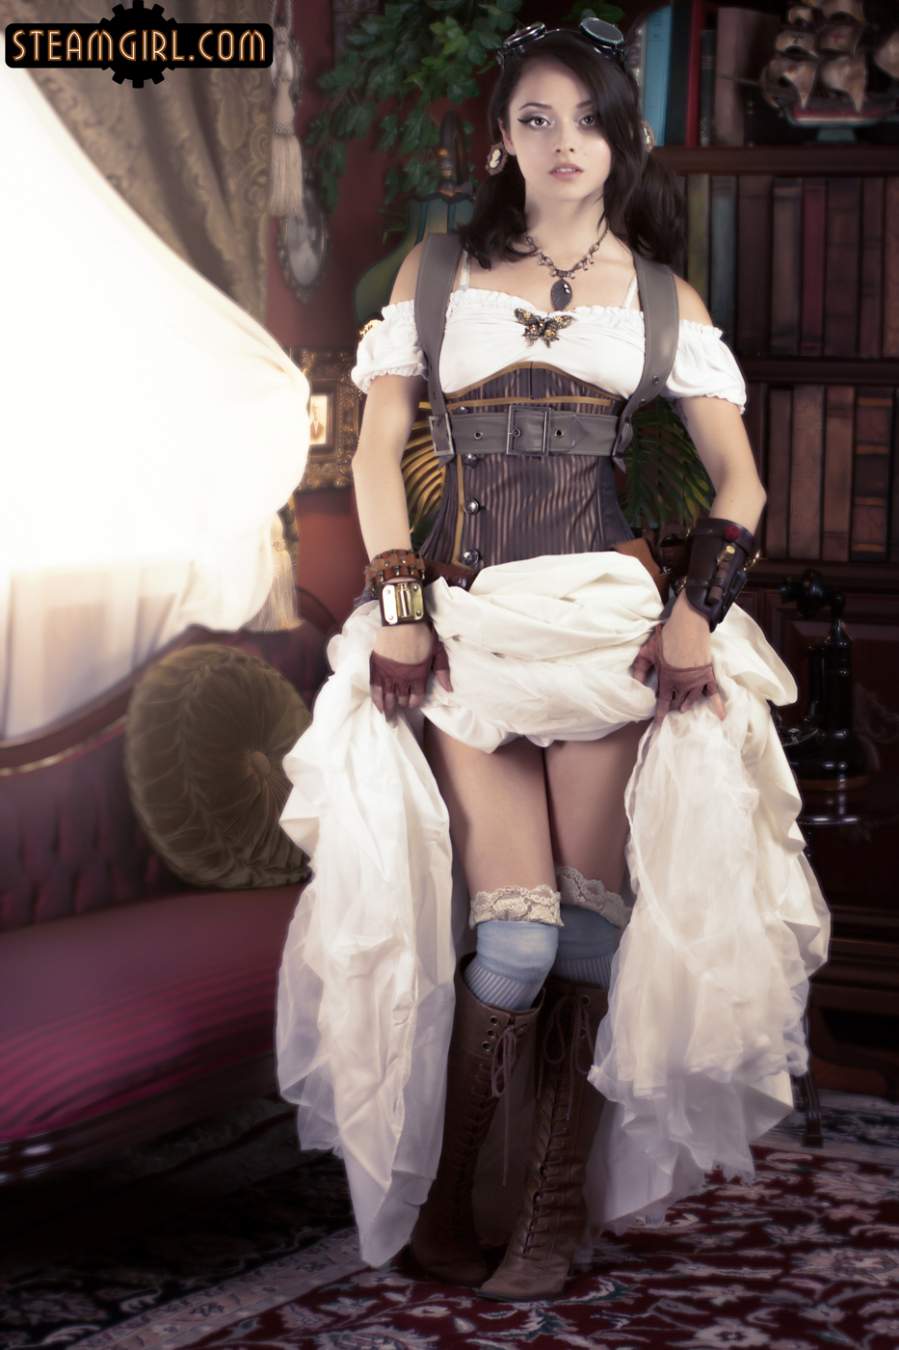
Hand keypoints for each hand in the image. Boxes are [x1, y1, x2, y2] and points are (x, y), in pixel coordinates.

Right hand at [370, 622, 451, 719]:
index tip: (413, 703)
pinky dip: (377, 700)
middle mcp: (403, 680)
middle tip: (400, 708)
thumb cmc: (422, 635)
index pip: (417, 697)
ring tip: (388, 715)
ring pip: (388, 697)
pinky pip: (375, 689)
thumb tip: (449, 689)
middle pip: (402, 699)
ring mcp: (388, 675)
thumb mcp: (438, 652)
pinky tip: (378, 707)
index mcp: (419, 676)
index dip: (415, 702)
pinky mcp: (377, 669)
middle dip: (402, 704)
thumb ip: (443, 671)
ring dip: (389, 708)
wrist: (403, 622)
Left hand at [632, 596, 724, 722]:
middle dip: (672, 705)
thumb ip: (641, 670)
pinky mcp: (707, 675)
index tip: (657, 725)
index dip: (660, 714)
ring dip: (686, 704)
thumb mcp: (647, 652)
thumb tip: (635, 683)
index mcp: (667, 680)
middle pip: (677, 702)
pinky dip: (717, 704)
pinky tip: (720, 716)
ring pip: (692, 699)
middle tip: (669, 708)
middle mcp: (683, 684)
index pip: (662, 702)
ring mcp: (697, 681)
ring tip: (683, 708)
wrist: (688, 625)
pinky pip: (713, 693)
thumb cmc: (666, 637)